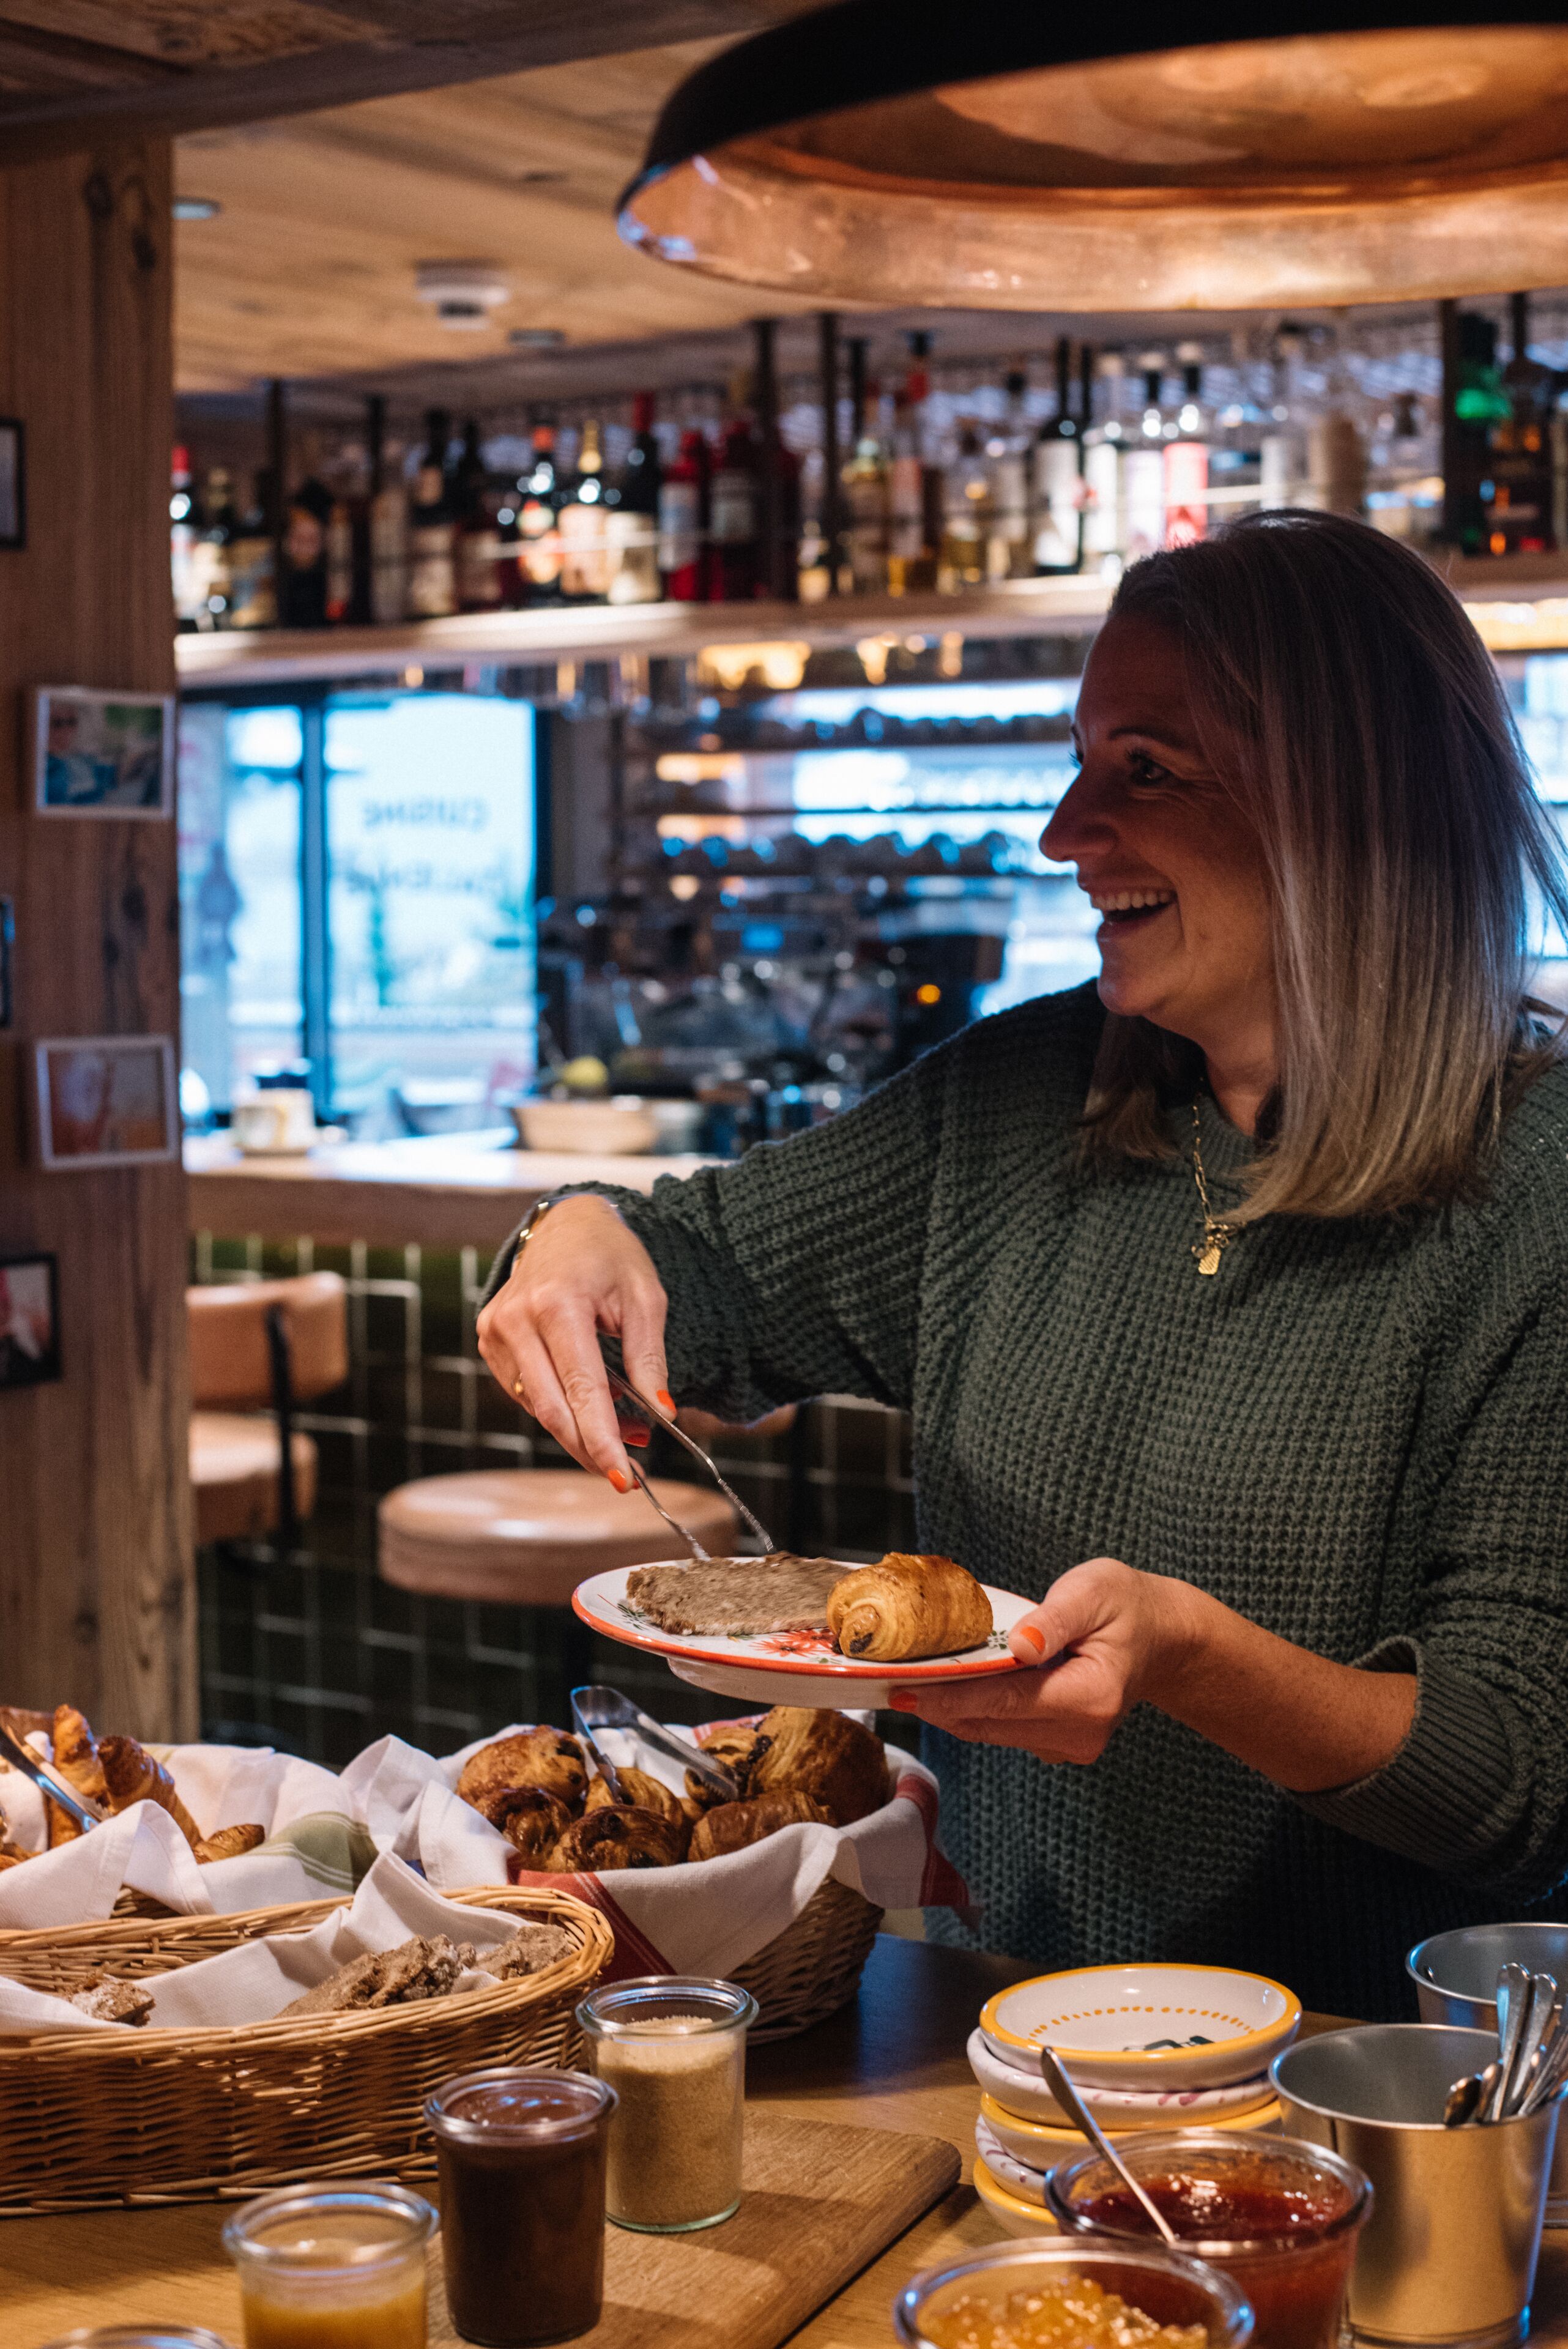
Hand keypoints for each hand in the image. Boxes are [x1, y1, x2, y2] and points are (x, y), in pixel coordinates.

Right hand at [475, 1195, 670, 1483]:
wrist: (566, 1223)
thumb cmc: (611, 1256)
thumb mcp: (645, 1299)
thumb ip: (649, 1359)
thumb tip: (662, 1414)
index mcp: (557, 1304)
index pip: (581, 1390)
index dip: (602, 1439)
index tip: (623, 1478)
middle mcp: (516, 1319)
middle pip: (552, 1410)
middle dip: (590, 1448)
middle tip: (627, 1476)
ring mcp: (495, 1330)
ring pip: (537, 1408)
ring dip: (579, 1431)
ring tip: (625, 1432)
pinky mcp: (489, 1339)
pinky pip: (526, 1392)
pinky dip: (560, 1408)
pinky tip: (594, 1407)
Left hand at [894, 1556, 1417, 1793]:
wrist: (1161, 1637)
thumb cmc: (1127, 1605)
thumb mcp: (1095, 1591)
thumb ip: (1057, 1619)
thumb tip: (1022, 1645)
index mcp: (1089, 1698)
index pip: (1004, 1702)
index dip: (950, 1697)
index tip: (903, 1689)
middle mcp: (1078, 1734)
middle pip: (990, 1723)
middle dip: (937, 1703)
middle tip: (884, 1680)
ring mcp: (1069, 1746)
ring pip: (991, 1730)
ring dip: (949, 1708)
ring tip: (904, 1680)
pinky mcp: (1058, 1744)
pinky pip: (1003, 1729)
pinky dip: (972, 1709)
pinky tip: (945, 1686)